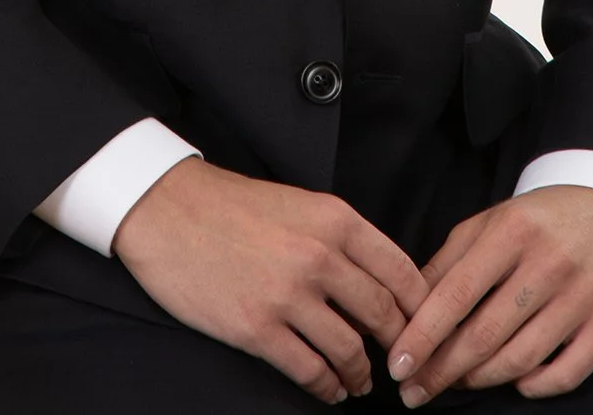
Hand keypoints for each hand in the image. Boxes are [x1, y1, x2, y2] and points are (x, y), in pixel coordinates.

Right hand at [112, 156, 431, 404]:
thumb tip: (374, 281)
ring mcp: (289, 295)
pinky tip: (328, 389)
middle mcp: (320, 256)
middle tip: (398, 362)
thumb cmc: (232, 206)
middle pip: (382, 314)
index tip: (423, 327)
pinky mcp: (258, 328)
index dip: (420, 307)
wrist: (168, 210)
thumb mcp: (299, 204)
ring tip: (360, 382)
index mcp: (335, 219)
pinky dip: (326, 387)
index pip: (401, 271)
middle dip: (396, 346)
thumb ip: (339, 238)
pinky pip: (309, 370)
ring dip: (361, 374)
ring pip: (349, 350)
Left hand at [385, 186, 592, 403]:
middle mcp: (548, 264)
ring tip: (459, 382)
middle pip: (485, 334)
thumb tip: (409, 304)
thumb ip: (450, 259)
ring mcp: (582, 296)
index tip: (398, 365)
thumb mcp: (492, 222)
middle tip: (415, 390)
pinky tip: (515, 382)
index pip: (457, 294)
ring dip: (481, 379)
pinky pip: (566, 374)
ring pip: (521, 359)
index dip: (424, 334)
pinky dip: (533, 387)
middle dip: (442, 370)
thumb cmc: (543, 220)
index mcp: (512, 233)